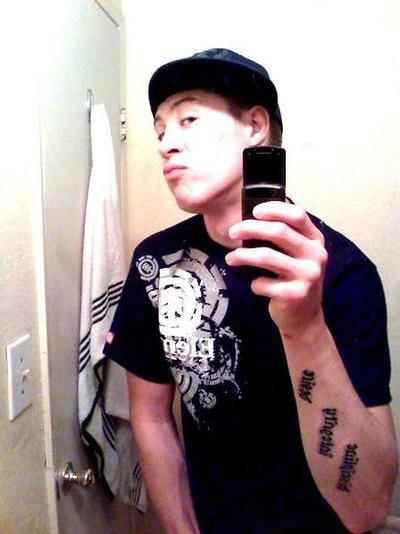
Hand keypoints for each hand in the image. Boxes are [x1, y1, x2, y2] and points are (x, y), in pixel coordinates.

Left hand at [225, 201, 327, 337]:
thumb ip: (284, 238)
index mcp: (316, 240)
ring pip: (266, 256)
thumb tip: (251, 219)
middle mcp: (316, 255)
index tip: (254, 211)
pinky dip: (254, 283)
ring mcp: (308, 275)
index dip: (274, 209)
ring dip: (242, 255)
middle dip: (250, 228)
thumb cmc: (294, 281)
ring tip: (231, 258)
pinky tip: (255, 285)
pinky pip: (262, 282)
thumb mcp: (297, 256)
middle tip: (232, 232)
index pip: (297, 215)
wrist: (305, 318)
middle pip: (278, 231)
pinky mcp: (295, 294)